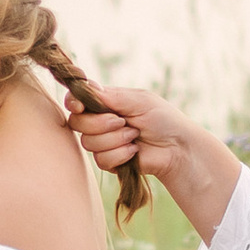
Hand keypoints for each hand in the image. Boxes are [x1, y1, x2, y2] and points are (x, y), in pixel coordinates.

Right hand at [67, 82, 199, 188]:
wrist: (176, 148)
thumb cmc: (162, 119)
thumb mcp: (139, 100)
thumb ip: (111, 96)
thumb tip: (86, 88)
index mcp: (105, 102)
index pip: (76, 100)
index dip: (73, 102)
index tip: (80, 106)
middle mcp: (100, 121)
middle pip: (77, 122)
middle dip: (99, 123)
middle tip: (123, 122)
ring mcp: (103, 142)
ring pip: (88, 142)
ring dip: (115, 139)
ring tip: (134, 136)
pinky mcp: (109, 161)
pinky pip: (100, 160)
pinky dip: (120, 154)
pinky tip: (135, 151)